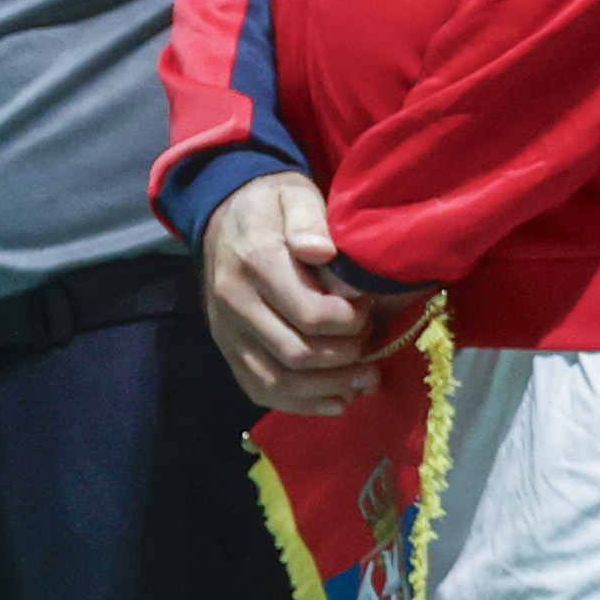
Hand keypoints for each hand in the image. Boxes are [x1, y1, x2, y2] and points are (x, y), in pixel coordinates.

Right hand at [199, 175, 395, 416]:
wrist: (225, 213)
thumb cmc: (273, 204)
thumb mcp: (295, 196)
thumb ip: (310, 222)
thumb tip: (324, 251)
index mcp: (256, 263)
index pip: (308, 312)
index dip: (349, 321)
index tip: (370, 311)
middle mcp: (234, 303)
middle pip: (295, 351)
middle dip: (344, 357)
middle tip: (374, 347)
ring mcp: (227, 331)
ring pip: (276, 379)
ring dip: (326, 389)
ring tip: (367, 382)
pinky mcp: (227, 347)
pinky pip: (258, 387)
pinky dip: (298, 403)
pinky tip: (336, 403)